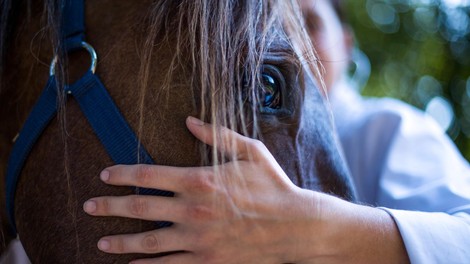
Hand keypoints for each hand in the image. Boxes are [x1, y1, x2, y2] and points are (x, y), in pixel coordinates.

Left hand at [83, 116, 318, 263]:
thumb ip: (217, 135)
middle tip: (89, 206)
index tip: (105, 175)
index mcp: (200, 180)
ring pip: (148, 241)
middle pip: (140, 207)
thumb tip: (189, 120)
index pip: (149, 174)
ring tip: (101, 242)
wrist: (295, 227)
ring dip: (121, 242)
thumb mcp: (250, 152)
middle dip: (110, 207)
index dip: (123, 173)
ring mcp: (198, 239)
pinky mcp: (207, 261)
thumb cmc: (274, 186)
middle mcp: (193, 210)